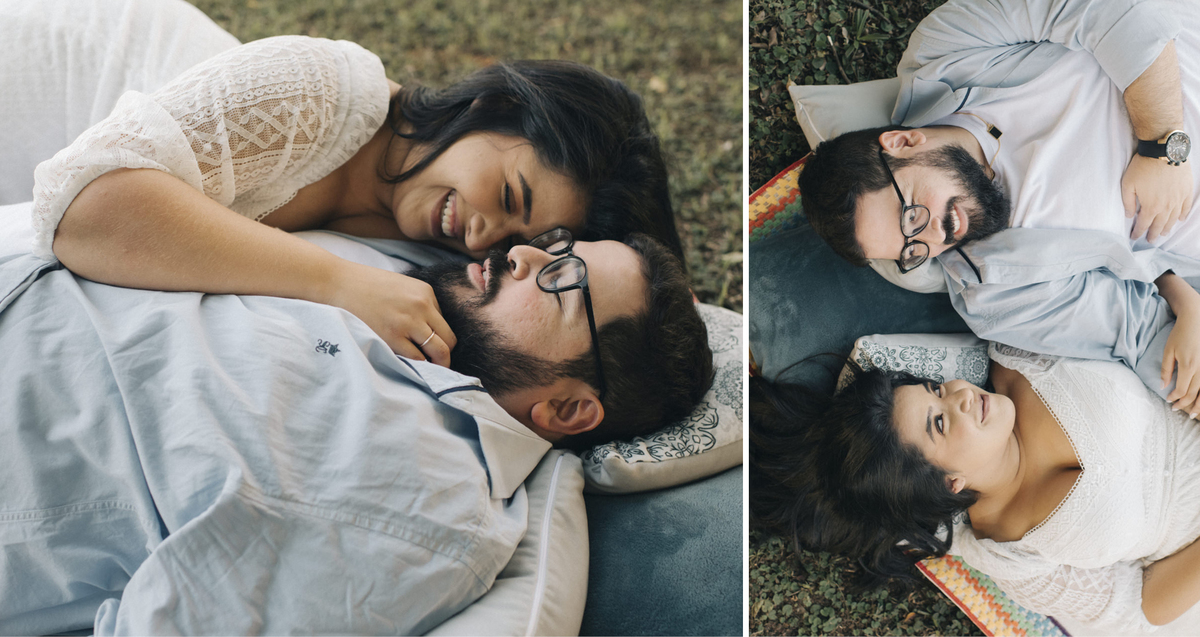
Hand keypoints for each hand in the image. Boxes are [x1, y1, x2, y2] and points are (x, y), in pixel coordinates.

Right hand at [328, 261, 456, 365]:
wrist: (338, 283)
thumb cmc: (367, 287)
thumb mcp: (402, 287)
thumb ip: (420, 305)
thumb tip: (431, 333)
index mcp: (426, 293)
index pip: (445, 325)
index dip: (440, 340)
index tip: (432, 349)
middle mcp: (422, 307)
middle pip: (449, 340)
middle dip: (445, 356)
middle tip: (437, 366)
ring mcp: (408, 322)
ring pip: (438, 352)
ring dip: (434, 364)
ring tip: (425, 370)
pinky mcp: (392, 336)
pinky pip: (416, 359)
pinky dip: (417, 366)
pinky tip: (408, 366)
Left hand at [1123, 154, 1194, 240]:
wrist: (1164, 150)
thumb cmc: (1143, 166)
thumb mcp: (1128, 184)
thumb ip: (1127, 202)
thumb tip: (1128, 215)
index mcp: (1151, 206)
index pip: (1143, 224)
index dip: (1138, 232)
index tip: (1134, 237)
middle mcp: (1166, 206)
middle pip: (1159, 224)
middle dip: (1153, 233)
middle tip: (1150, 240)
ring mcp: (1178, 199)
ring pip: (1173, 218)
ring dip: (1168, 227)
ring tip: (1163, 233)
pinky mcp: (1187, 190)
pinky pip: (1186, 206)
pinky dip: (1183, 214)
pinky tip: (1180, 219)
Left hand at [1163, 312, 1199, 416]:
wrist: (1196, 320)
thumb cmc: (1180, 335)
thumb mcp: (1168, 351)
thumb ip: (1166, 369)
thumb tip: (1163, 386)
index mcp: (1189, 366)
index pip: (1181, 389)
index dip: (1175, 397)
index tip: (1169, 401)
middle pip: (1194, 393)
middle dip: (1185, 404)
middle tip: (1177, 409)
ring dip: (1199, 404)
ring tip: (1193, 413)